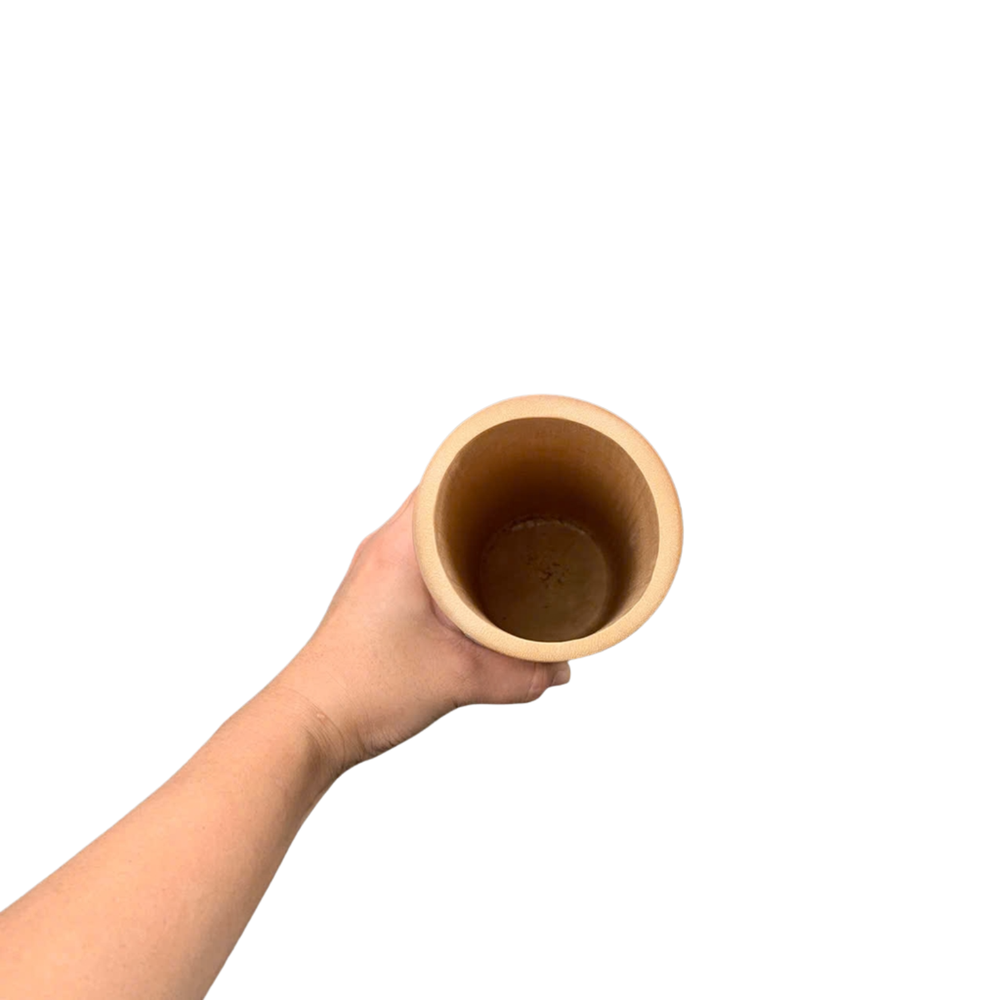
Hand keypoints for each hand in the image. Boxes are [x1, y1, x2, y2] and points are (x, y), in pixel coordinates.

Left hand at [276, 490, 571, 775]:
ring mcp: (375, 571)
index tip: (521, 468)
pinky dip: (449, 566)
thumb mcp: (457, 679)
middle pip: (440, 502)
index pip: (443, 478)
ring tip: (511, 549)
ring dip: (466, 539)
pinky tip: (476, 590)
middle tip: (531, 513)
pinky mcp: (373, 595)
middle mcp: (383, 548)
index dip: (484, 467)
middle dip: (486, 505)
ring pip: (429, 534)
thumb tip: (557, 668)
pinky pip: (419, 561)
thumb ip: (518, 673)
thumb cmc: (362, 688)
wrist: (309, 722)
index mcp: (401, 547)